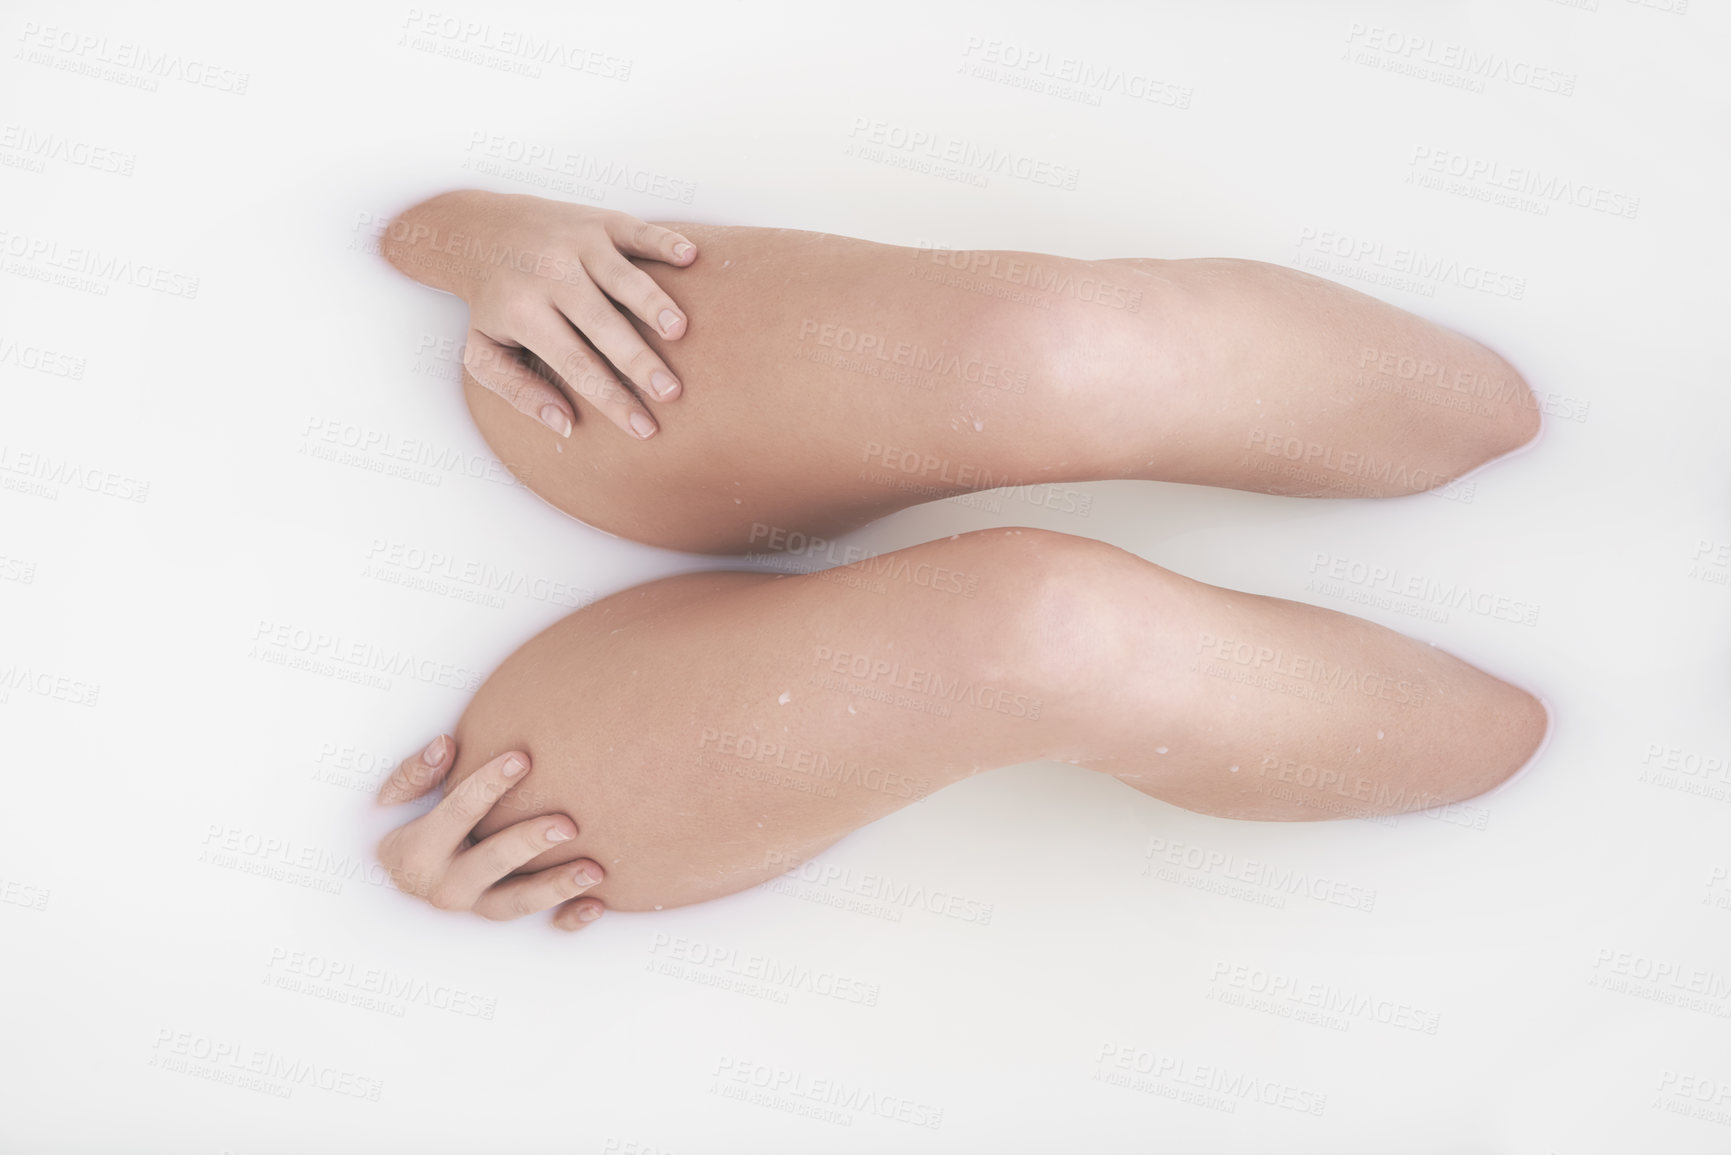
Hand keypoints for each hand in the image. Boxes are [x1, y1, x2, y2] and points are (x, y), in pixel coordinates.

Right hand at [374, 734, 605, 929]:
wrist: (392, 877)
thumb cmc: (398, 828)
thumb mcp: (390, 801)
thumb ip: (416, 773)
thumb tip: (446, 745)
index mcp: (416, 853)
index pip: (458, 813)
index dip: (489, 785)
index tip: (523, 758)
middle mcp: (445, 886)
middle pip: (493, 862)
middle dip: (530, 843)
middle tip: (568, 825)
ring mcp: (472, 907)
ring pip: (517, 902)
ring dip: (557, 888)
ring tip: (594, 871)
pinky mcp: (494, 918)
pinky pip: (535, 926)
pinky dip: (567, 918)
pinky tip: (595, 905)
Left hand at [456, 192, 696, 438]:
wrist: (479, 231)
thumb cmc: (495, 303)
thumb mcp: (484, 354)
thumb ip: (519, 392)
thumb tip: (564, 425)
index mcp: (524, 312)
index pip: (576, 364)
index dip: (612, 399)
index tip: (644, 428)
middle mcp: (550, 274)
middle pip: (602, 323)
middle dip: (638, 360)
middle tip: (671, 391)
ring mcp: (577, 243)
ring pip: (621, 276)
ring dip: (653, 302)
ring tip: (680, 331)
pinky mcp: (598, 220)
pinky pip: (636, 231)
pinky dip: (664, 241)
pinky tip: (689, 257)